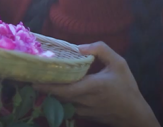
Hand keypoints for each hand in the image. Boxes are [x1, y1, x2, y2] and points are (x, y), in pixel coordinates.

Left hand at [32, 41, 159, 126]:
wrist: (134, 114)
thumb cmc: (127, 87)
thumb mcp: (119, 63)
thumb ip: (101, 50)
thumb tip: (79, 47)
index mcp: (91, 86)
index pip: (63, 89)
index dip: (46, 85)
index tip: (33, 78)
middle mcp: (83, 100)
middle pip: (57, 95)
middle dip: (42, 87)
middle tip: (28, 77)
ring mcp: (82, 110)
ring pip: (60, 101)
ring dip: (49, 93)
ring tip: (36, 80)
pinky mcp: (83, 115)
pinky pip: (67, 106)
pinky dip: (58, 98)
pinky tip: (53, 89)